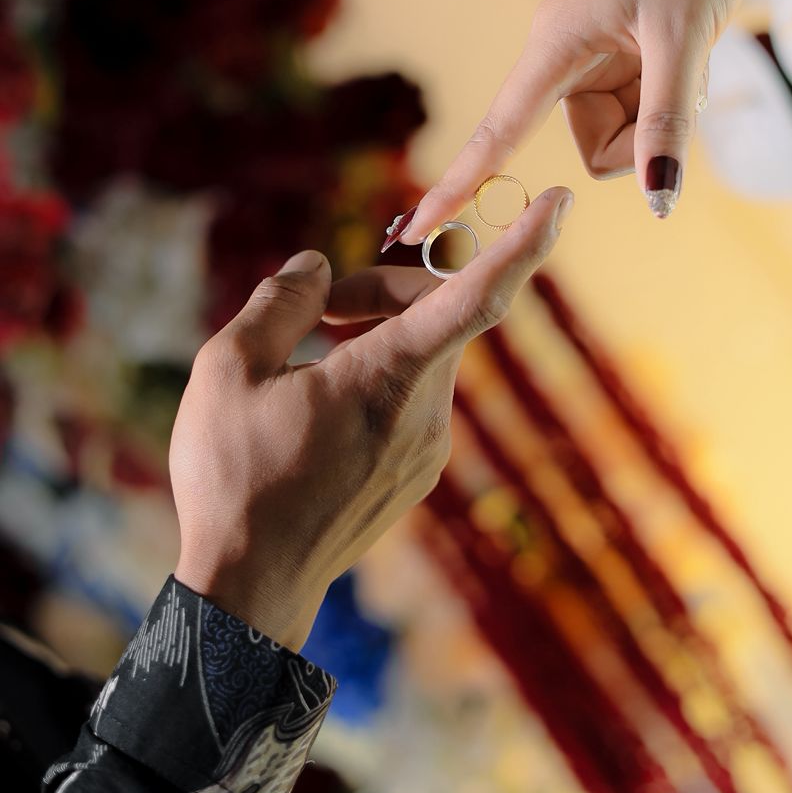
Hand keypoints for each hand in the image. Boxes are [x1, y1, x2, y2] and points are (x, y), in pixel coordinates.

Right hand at [171, 186, 572, 650]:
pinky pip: (413, 400)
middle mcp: (427, 413)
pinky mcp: (416, 475)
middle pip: (435, 315)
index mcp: (388, 377)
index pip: (475, 296)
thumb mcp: (227, 370)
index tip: (561, 203)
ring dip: (378, 335)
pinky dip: (379, 379)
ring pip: (424, 358)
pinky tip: (319, 406)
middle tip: (318, 304)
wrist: (250, 589)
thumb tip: (315, 266)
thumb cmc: (235, 477)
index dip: (522, 244)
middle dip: (384, 289)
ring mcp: (428, 450)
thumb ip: (280, 303)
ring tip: (303, 362)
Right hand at [396, 0, 791, 238]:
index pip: (498, 131)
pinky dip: (673, 90)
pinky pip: (643, 100)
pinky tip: (692, 44)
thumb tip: (658, 199)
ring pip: (624, 127)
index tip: (416, 229)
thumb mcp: (686, 35)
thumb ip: (669, 120)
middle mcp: (564, 49)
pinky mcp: (623, 45)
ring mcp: (595, 49)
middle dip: (644, 134)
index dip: (458, 183)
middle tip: (684, 74)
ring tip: (691, 47)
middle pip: (594, 142)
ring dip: (664, 108)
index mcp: (556, 40)